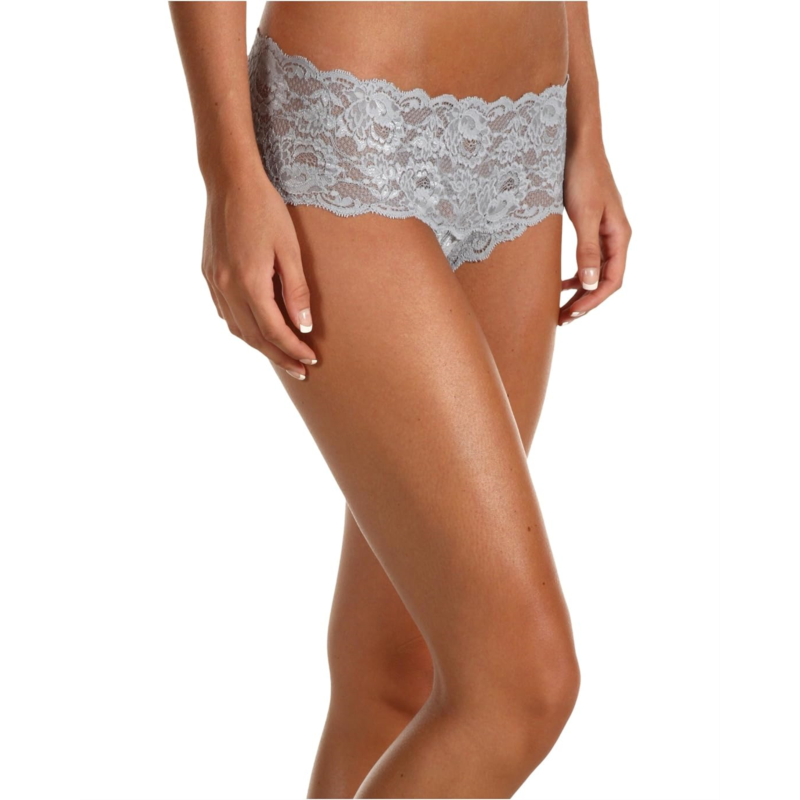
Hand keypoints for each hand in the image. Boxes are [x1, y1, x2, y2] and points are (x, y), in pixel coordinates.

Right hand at [202, 168, 317, 379]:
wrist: (230, 181)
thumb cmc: (266, 209)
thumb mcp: (290, 249)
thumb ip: (296, 290)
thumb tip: (303, 326)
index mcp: (249, 283)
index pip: (275, 331)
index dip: (294, 349)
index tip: (312, 360)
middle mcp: (227, 287)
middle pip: (254, 337)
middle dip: (279, 356)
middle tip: (300, 371)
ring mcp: (214, 282)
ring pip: (237, 328)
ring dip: (260, 346)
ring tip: (282, 355)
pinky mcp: (209, 273)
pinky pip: (225, 312)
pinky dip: (243, 327)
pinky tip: (257, 329)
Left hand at [560, 146, 631, 324]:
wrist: (576, 145)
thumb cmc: (582, 176)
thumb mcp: (583, 215)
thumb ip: (587, 250)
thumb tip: (589, 282)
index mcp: (619, 236)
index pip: (612, 280)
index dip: (593, 300)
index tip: (571, 314)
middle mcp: (615, 237)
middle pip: (604, 280)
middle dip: (584, 302)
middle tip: (561, 319)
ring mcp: (603, 232)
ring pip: (595, 272)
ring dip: (579, 292)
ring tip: (560, 308)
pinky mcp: (590, 226)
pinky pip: (588, 260)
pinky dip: (575, 275)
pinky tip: (561, 283)